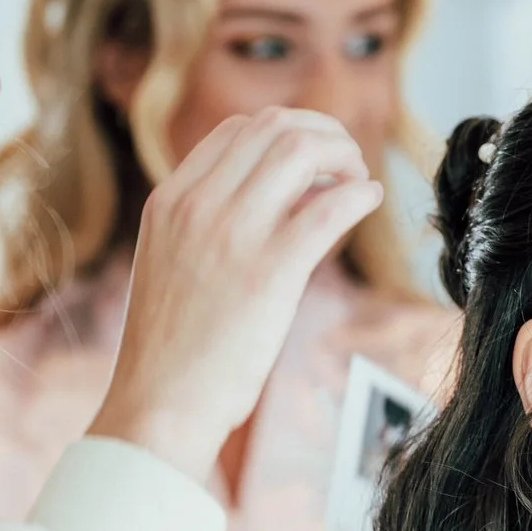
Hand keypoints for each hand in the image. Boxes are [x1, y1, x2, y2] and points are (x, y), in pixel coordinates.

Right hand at [89, 107, 382, 480]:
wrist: (161, 402)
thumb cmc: (175, 347)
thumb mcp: (175, 264)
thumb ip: (213, 225)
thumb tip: (286, 199)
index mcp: (170, 201)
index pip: (237, 130)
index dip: (287, 133)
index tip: (314, 160)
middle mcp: (198, 205)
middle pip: (274, 128)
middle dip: (323, 134)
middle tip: (348, 164)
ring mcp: (232, 233)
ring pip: (301, 152)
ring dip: (344, 156)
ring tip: (359, 181)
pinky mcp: (271, 270)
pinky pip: (328, 207)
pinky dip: (359, 193)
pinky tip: (370, 200)